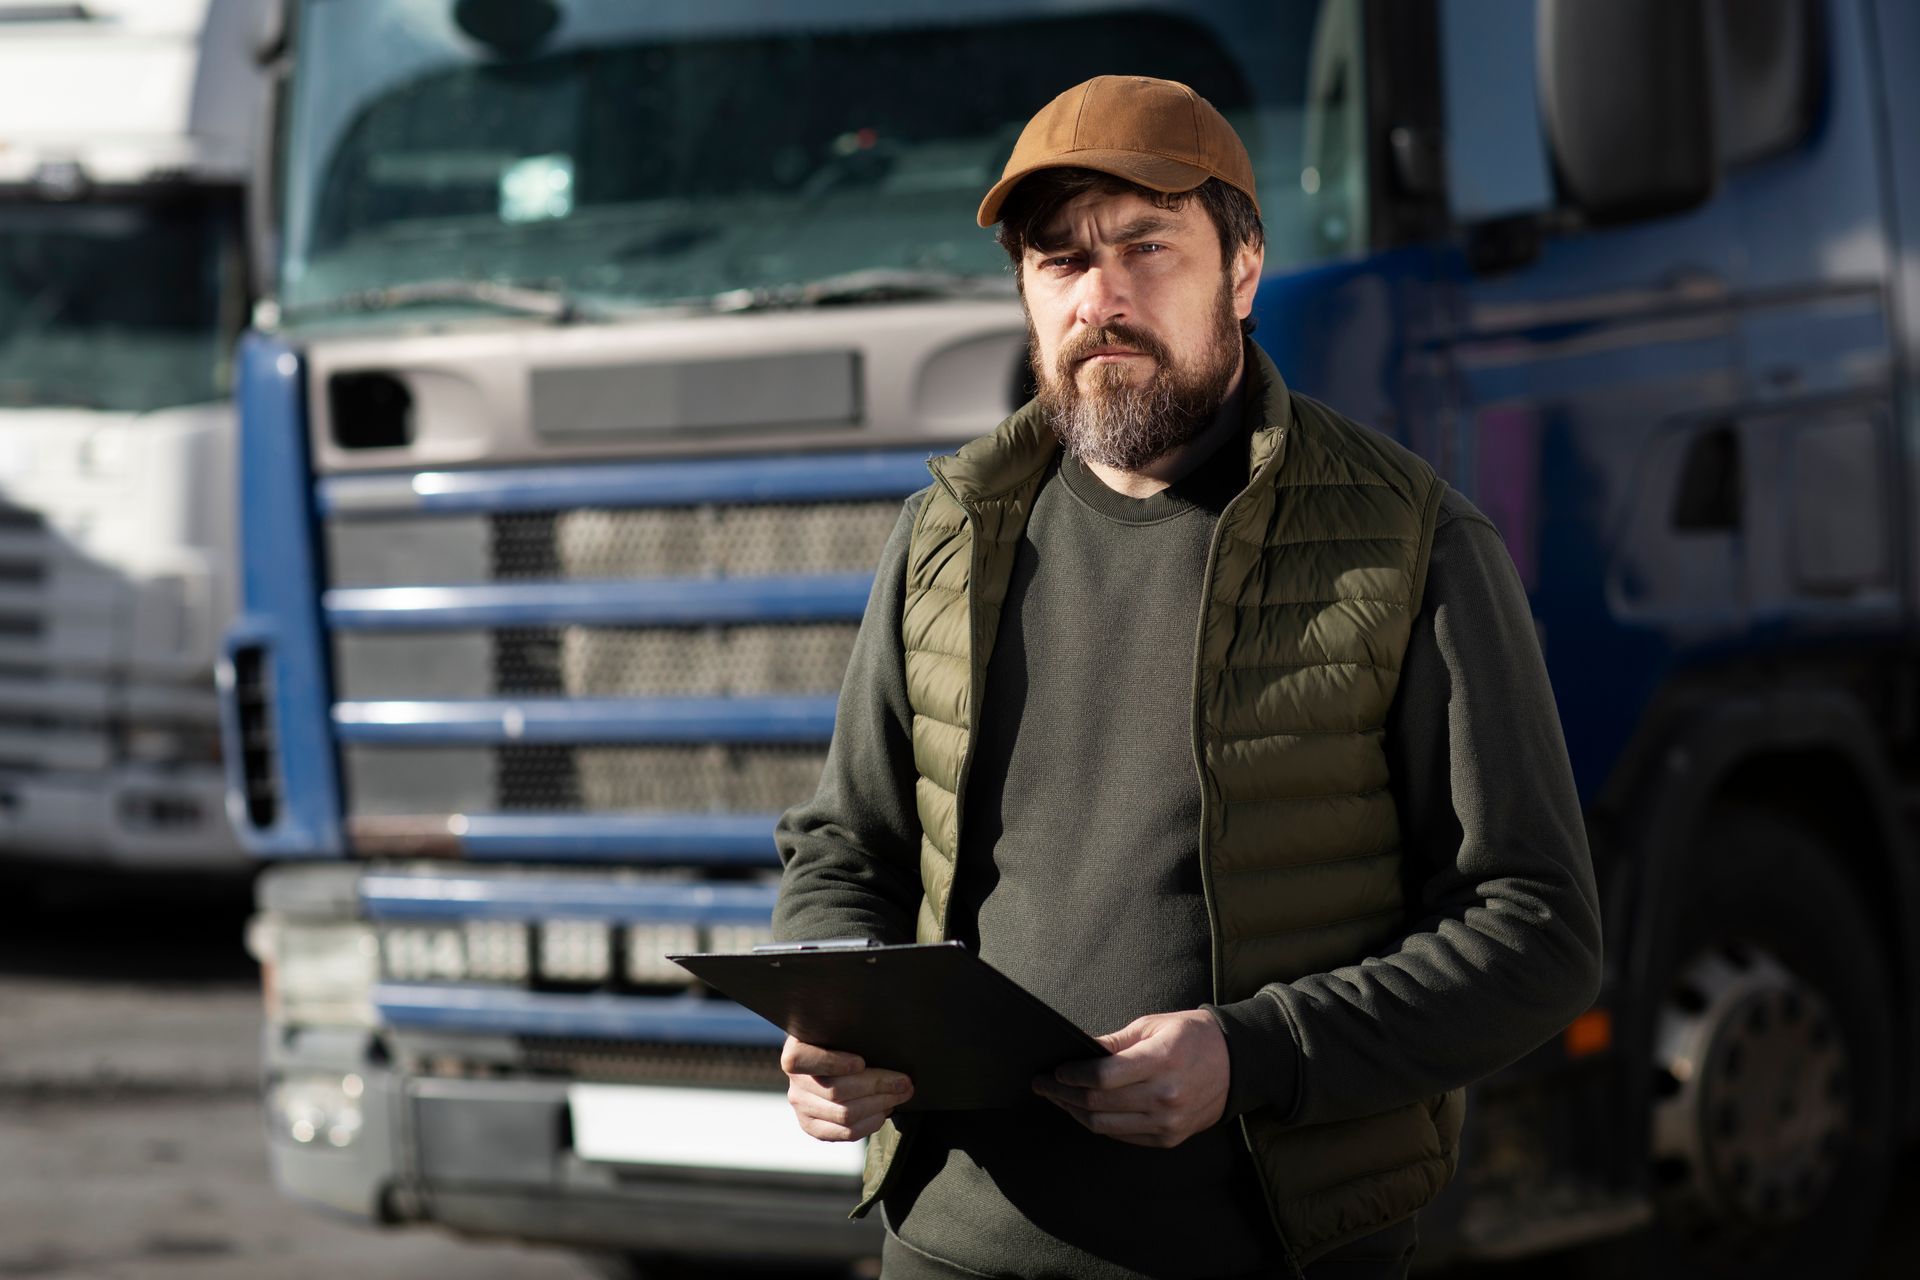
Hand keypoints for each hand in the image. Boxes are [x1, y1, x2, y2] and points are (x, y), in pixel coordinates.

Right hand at [780, 1035, 912, 1141]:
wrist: (833, 1062)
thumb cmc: (843, 1041)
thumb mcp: (842, 1029)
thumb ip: (853, 1031)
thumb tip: (886, 1041)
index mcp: (795, 1051)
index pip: (800, 1060)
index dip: (832, 1063)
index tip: (861, 1062)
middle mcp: (795, 1082)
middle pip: (835, 1091)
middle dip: (877, 1086)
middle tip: (904, 1082)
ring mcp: (802, 1107)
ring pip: (845, 1114)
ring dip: (880, 1104)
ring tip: (900, 1095)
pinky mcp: (814, 1127)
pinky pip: (846, 1133)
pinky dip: (871, 1123)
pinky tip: (885, 1111)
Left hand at [1032, 1010, 1229, 1147]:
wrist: (1236, 1064)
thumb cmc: (1191, 1037)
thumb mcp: (1153, 1026)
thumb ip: (1114, 1043)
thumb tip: (1078, 1051)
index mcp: (1161, 1061)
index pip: (1103, 1076)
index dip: (1072, 1075)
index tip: (1055, 1070)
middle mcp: (1165, 1096)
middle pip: (1098, 1103)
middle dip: (1062, 1094)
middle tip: (1042, 1085)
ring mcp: (1167, 1122)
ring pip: (1105, 1125)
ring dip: (1074, 1112)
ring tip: (1057, 1098)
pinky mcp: (1168, 1138)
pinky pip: (1122, 1136)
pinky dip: (1098, 1123)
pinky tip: (1084, 1109)